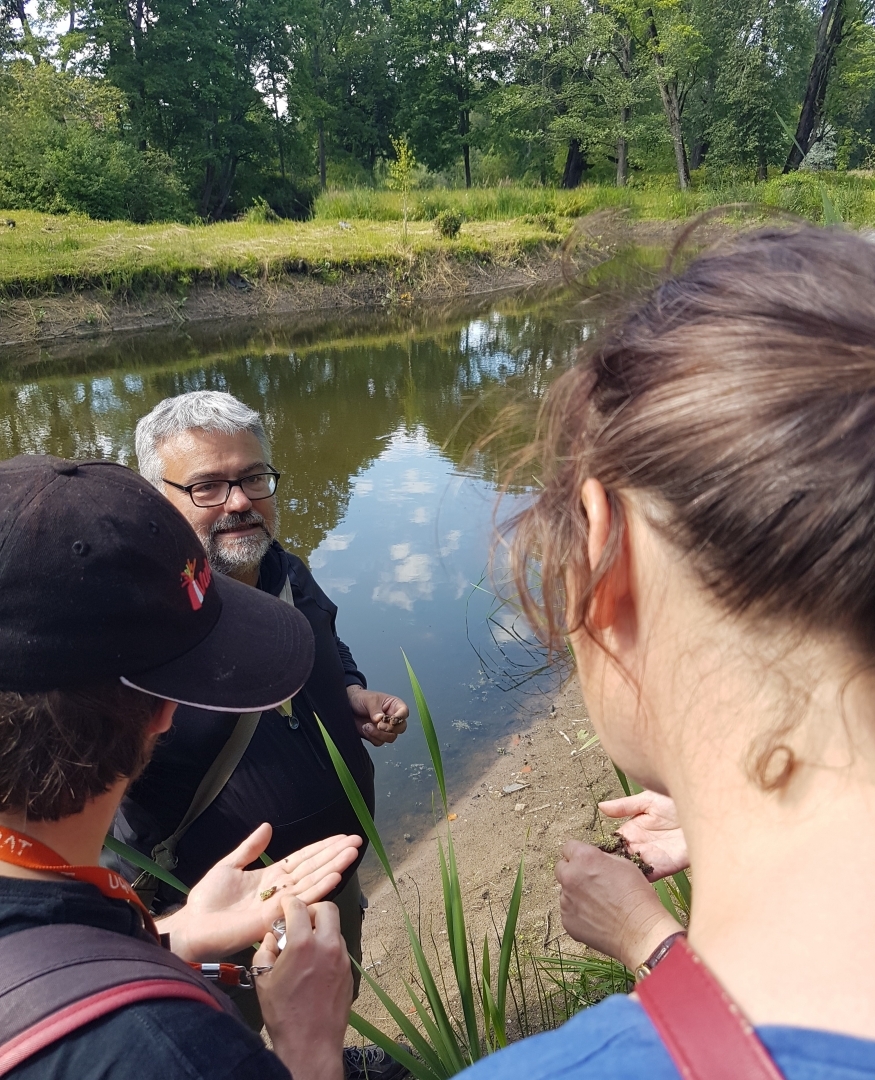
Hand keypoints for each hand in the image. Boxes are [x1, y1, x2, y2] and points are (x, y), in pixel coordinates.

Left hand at [160, 824, 361, 961]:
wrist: (192, 926)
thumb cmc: (207, 900)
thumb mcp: (229, 866)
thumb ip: (250, 848)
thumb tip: (267, 827)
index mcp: (271, 877)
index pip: (302, 859)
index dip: (321, 848)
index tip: (341, 837)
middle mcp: (280, 890)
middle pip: (313, 868)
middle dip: (334, 854)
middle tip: (356, 841)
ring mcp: (280, 904)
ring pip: (313, 881)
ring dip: (334, 866)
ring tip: (352, 852)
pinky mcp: (274, 915)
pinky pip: (301, 899)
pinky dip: (320, 887)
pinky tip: (335, 875)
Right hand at [254, 894, 351, 1079]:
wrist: (310, 1044)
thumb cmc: (284, 1014)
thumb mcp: (263, 979)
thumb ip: (265, 950)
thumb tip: (272, 938)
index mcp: (303, 944)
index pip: (299, 907)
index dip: (289, 903)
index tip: (284, 907)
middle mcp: (327, 946)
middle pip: (327, 909)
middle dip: (313, 910)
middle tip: (300, 922)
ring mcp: (342, 959)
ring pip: (335, 929)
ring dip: (321, 930)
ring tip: (306, 947)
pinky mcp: (349, 971)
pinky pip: (339, 949)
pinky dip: (328, 948)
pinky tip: (315, 965)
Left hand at [347, 686, 408, 745]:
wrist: (348, 706)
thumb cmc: (361, 698)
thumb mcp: (369, 700)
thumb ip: (375, 709)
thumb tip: (380, 719)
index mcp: (394, 705)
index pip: (404, 712)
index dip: (399, 718)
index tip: (390, 720)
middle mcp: (392, 718)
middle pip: (401, 728)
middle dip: (390, 729)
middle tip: (379, 725)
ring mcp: (385, 728)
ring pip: (391, 737)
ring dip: (379, 734)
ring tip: (367, 726)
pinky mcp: (377, 735)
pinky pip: (379, 742)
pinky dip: (371, 737)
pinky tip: (365, 728)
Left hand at [555, 840, 682, 969]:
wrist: (640, 930)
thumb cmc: (637, 896)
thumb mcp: (624, 864)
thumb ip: (601, 859)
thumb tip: (593, 862)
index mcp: (584, 858)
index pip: (568, 847)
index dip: (578, 854)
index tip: (585, 862)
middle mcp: (570, 877)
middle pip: (561, 868)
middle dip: (572, 872)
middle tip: (589, 882)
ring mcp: (566, 900)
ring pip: (565, 892)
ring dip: (576, 894)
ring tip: (598, 905)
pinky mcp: (567, 920)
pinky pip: (569, 912)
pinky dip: (578, 913)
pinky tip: (596, 918)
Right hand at [599, 791, 688, 879]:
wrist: (703, 810)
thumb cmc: (676, 801)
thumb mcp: (647, 800)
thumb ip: (624, 806)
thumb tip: (601, 806)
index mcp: (633, 830)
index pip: (614, 842)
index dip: (603, 847)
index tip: (590, 852)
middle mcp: (640, 845)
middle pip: (620, 858)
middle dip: (610, 863)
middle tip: (597, 865)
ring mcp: (652, 857)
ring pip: (631, 868)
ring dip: (622, 871)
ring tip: (608, 873)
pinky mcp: (666, 865)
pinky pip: (650, 874)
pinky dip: (639, 877)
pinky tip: (628, 876)